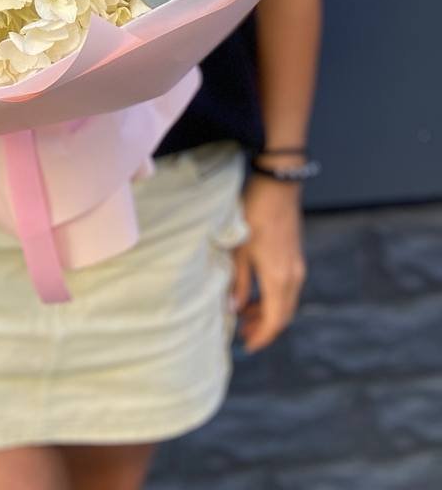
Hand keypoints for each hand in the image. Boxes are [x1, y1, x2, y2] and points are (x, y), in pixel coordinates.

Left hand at [230, 166, 306, 352]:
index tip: (247, 345)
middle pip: (283, 315)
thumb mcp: (239, 250)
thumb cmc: (254, 214)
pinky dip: (273, 297)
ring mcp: (298, 266)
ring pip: (286, 302)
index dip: (262, 337)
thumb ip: (238, 282)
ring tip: (245, 314)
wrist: (277, 187)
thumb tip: (234, 308)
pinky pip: (287, 288)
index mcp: (279, 278)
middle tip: (243, 333)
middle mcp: (294, 276)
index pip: (274, 320)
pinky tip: (255, 293)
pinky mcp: (296, 257)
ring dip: (268, 312)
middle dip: (264, 328)